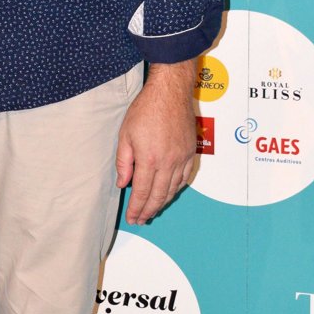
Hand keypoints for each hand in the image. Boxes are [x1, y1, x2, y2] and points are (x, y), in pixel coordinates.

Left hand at [115, 61, 196, 223]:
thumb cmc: (145, 110)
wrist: (170, 93)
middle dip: (149, 211)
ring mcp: (182, 158)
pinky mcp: (190, 152)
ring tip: (153, 210)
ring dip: (163, 202)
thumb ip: (124, 162)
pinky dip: (176, 189)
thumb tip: (123, 183)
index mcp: (149, 159)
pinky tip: (169, 192)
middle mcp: (168, 162)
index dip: (137, 209)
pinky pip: (184, 178)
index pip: (142, 193)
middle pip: (159, 195)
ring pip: (173, 189)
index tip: (132, 218)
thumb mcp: (125, 135)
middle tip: (141, 220)